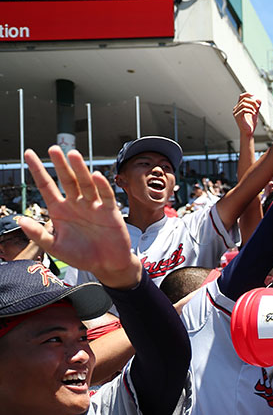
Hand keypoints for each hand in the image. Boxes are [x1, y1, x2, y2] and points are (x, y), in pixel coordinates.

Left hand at [21, 147, 140, 288]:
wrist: (107, 265)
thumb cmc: (82, 256)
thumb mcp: (55, 247)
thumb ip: (38, 234)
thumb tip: (20, 220)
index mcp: (60, 210)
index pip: (46, 186)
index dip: (38, 170)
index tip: (28, 154)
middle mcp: (76, 204)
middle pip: (67, 180)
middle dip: (60, 165)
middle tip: (54, 149)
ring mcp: (93, 206)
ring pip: (85, 183)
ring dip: (80, 169)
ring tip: (73, 155)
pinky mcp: (110, 211)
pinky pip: (105, 196)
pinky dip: (101, 186)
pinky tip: (96, 175)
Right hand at [234, 93, 261, 137]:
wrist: (248, 132)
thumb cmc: (250, 123)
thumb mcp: (255, 113)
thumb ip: (257, 106)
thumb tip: (259, 99)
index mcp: (239, 106)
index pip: (242, 96)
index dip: (247, 94)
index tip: (254, 94)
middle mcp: (236, 108)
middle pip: (244, 99)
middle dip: (253, 102)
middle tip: (258, 107)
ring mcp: (235, 112)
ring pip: (244, 104)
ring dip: (252, 107)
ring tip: (255, 112)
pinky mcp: (237, 116)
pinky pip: (244, 109)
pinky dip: (250, 110)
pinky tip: (253, 114)